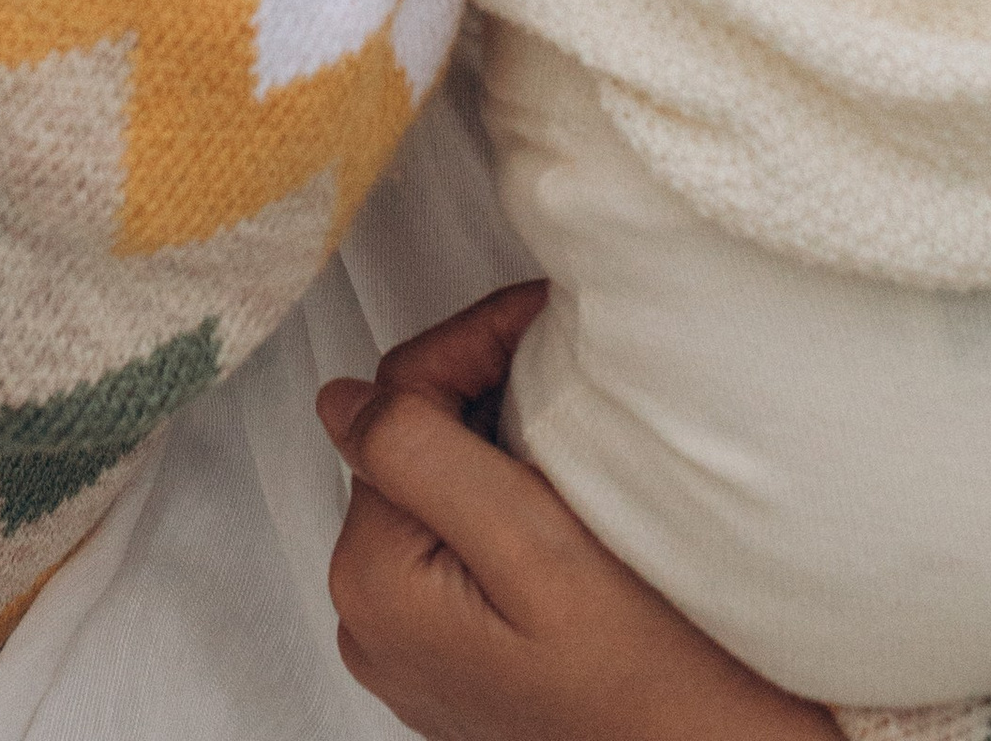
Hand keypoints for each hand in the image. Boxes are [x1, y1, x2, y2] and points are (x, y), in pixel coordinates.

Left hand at [317, 285, 832, 740]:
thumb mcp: (533, 545)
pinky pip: (457, 539)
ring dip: (491, 439)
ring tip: (569, 425)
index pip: (399, 401)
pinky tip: (557, 494)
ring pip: (435, 484)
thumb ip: (421, 458)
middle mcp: (369, 616)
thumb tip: (340, 398)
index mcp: (373, 578)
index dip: (474, 340)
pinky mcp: (451, 653)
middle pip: (411, 442)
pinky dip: (499, 498)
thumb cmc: (650, 675)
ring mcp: (408, 641)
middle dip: (481, 386)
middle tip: (569, 362)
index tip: (548, 314)